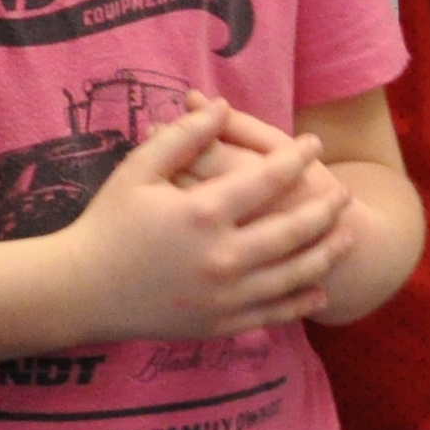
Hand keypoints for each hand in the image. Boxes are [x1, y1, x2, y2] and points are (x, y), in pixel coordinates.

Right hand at [53, 96, 353, 343]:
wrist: (79, 292)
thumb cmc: (106, 224)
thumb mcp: (138, 170)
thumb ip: (182, 135)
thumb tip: (218, 104)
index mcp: (203, 212)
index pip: (268, 177)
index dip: (298, 157)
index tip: (314, 144)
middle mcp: (222, 257)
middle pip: (294, 228)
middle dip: (326, 208)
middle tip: (345, 194)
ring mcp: (224, 297)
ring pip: (294, 275)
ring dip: (328, 254)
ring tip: (349, 237)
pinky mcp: (219, 325)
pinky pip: (273, 314)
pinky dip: (302, 302)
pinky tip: (320, 289)